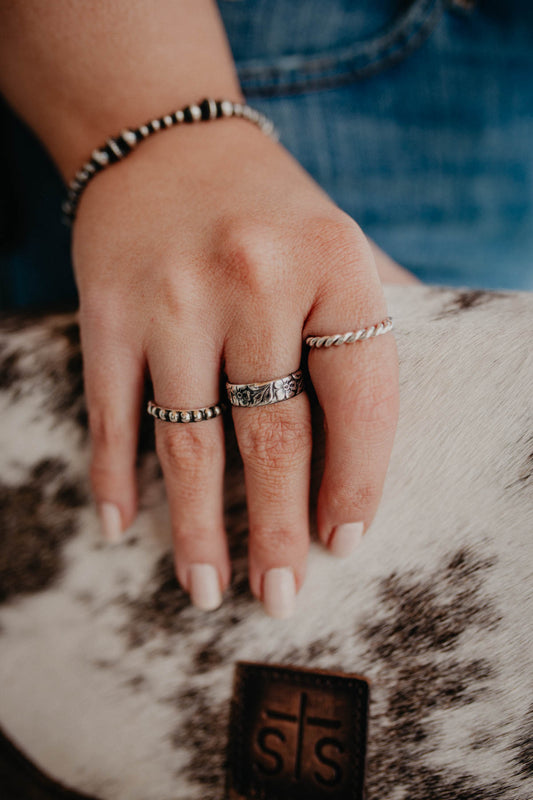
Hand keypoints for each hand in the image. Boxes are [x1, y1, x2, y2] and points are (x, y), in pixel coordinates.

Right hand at [72, 117, 399, 617]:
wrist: (167, 139)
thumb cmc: (269, 210)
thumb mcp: (341, 242)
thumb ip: (378, 315)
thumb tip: (415, 397)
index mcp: (333, 264)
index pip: (360, 398)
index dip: (357, 481)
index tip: (344, 541)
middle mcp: (253, 280)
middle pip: (273, 436)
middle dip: (277, 529)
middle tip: (279, 594)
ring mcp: (173, 297)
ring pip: (190, 442)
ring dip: (197, 528)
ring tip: (208, 588)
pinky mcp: (108, 310)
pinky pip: (114, 413)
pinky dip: (116, 477)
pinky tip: (122, 526)